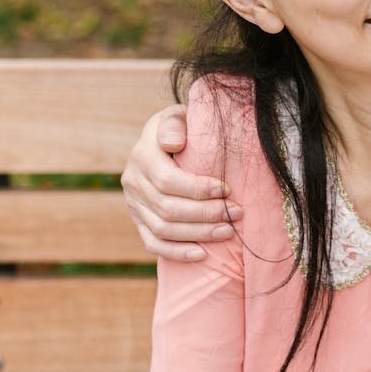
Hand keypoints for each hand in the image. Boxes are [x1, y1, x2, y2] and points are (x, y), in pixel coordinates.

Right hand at [121, 104, 242, 260]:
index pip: (168, 180)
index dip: (198, 189)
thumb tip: (175, 144)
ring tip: (228, 232)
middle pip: (168, 208)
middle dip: (206, 213)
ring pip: (163, 229)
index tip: (227, 189)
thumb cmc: (182, 127)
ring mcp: (134, 204)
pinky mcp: (138, 220)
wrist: (164, 140)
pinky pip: (153, 243)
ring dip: (198, 234)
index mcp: (142, 155)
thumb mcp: (178, 116)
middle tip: (237, 213)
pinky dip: (177, 252)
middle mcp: (133, 181)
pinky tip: (202, 254)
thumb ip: (175, 124)